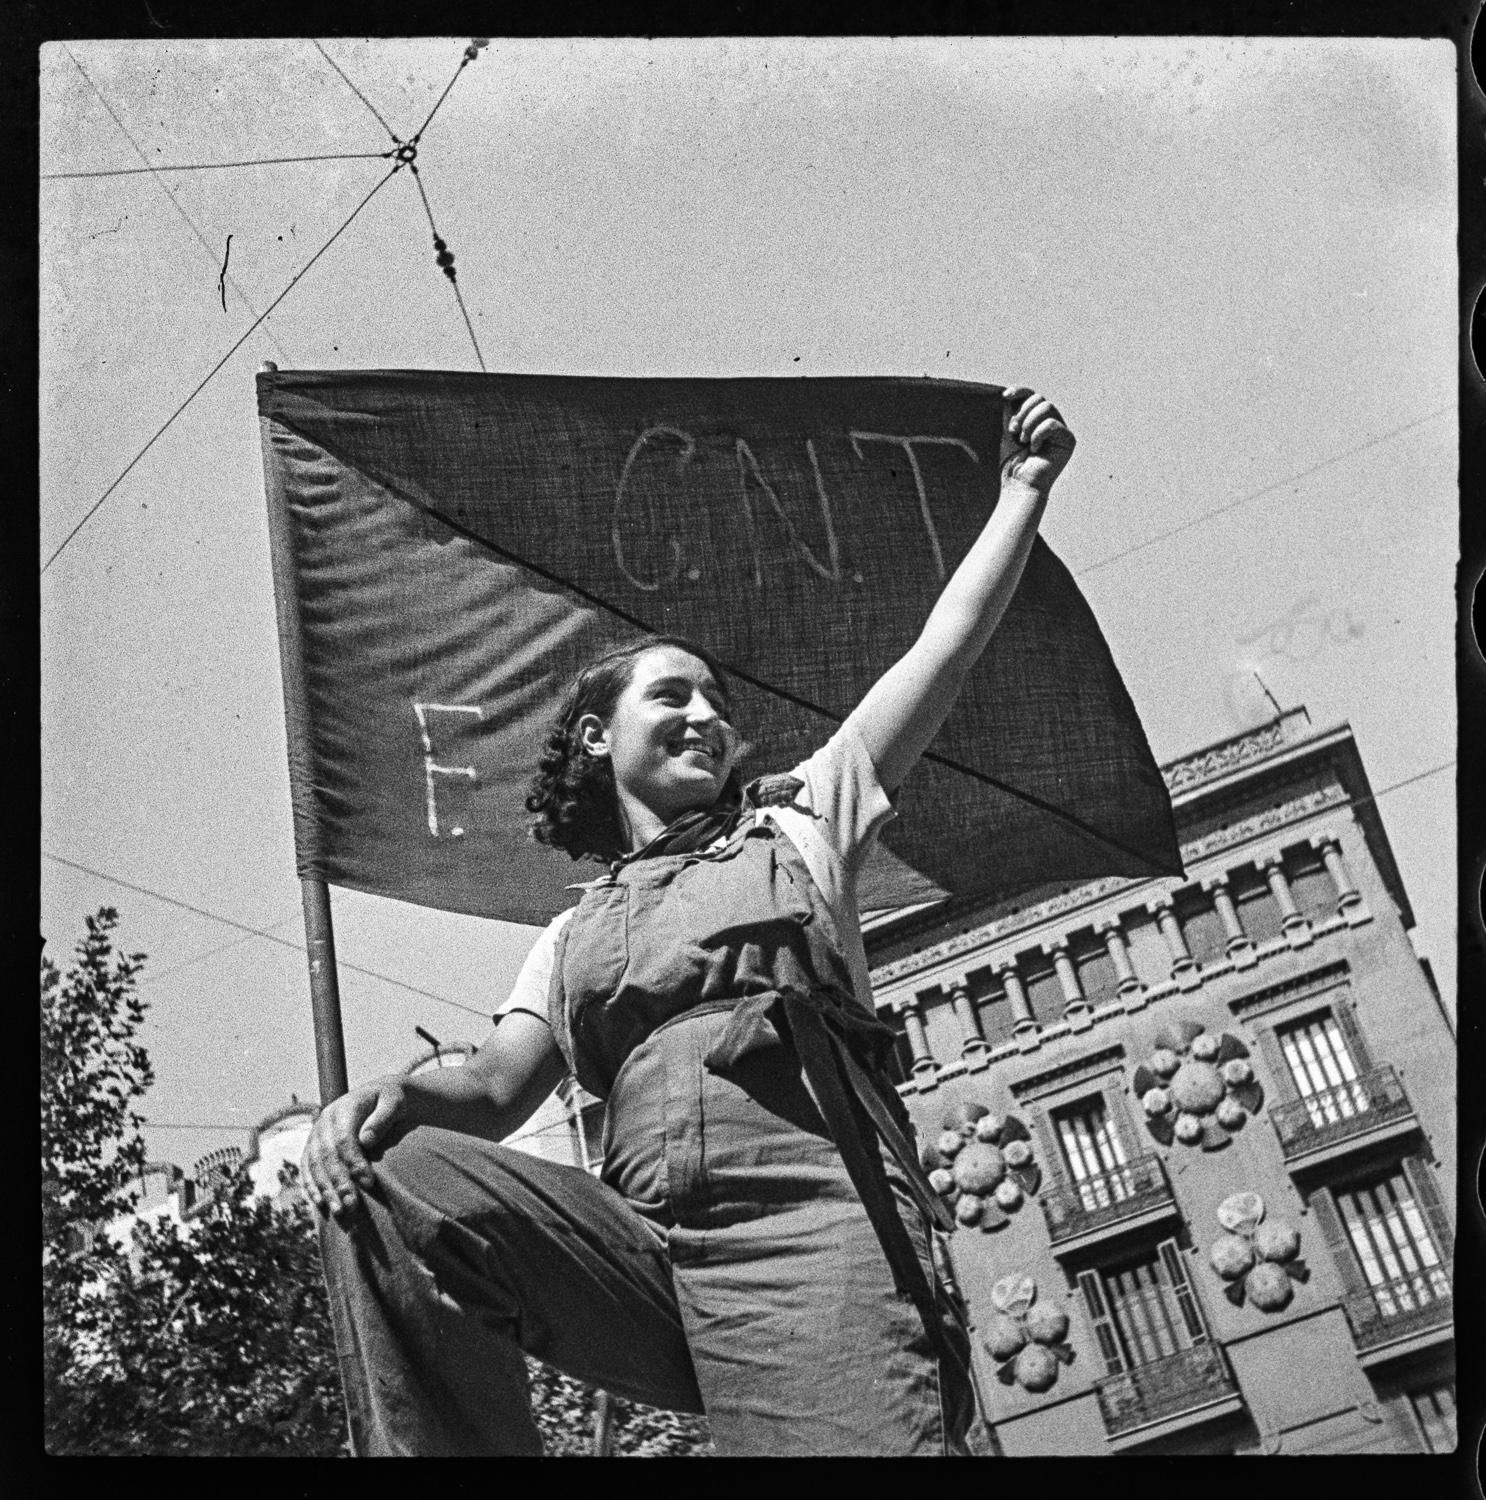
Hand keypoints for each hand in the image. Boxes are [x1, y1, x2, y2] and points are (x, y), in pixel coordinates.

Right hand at [300, 1077, 406, 1222]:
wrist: (381, 1095)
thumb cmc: (392, 1101)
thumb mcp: (395, 1102)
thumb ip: (382, 1118)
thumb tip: (365, 1140)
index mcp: (344, 1107)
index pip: (344, 1139)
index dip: (354, 1162)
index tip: (370, 1183)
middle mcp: (325, 1120)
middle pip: (327, 1155)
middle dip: (338, 1182)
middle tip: (352, 1205)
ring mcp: (316, 1133)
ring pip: (314, 1164)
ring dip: (325, 1189)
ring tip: (339, 1211)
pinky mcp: (314, 1145)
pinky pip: (307, 1167)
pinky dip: (312, 1186)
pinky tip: (321, 1203)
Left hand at [1000, 386, 1075, 495]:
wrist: (1018, 484)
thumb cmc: (1012, 463)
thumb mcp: (1009, 431)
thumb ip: (1012, 412)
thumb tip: (1010, 393)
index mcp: (1039, 419)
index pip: (1033, 395)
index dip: (1020, 391)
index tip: (1005, 395)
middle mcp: (1053, 422)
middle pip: (1040, 399)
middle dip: (1022, 414)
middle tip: (1014, 433)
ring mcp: (1062, 431)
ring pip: (1047, 407)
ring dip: (1028, 424)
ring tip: (1023, 441)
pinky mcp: (1068, 440)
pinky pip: (1052, 424)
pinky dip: (1038, 435)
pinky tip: (1035, 449)